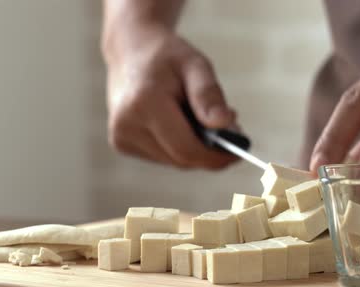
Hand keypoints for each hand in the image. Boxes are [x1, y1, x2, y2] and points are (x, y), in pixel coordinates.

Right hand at [104, 26, 238, 168]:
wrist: (130, 50)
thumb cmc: (166, 56)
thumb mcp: (195, 65)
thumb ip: (209, 95)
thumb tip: (224, 124)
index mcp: (144, 103)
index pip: (186, 149)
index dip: (215, 157)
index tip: (238, 153)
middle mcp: (127, 125)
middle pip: (181, 158)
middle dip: (209, 152)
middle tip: (231, 132)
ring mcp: (121, 137)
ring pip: (173, 161)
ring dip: (194, 149)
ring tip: (203, 121)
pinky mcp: (122, 143)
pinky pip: (163, 157)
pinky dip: (178, 146)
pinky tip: (181, 124)